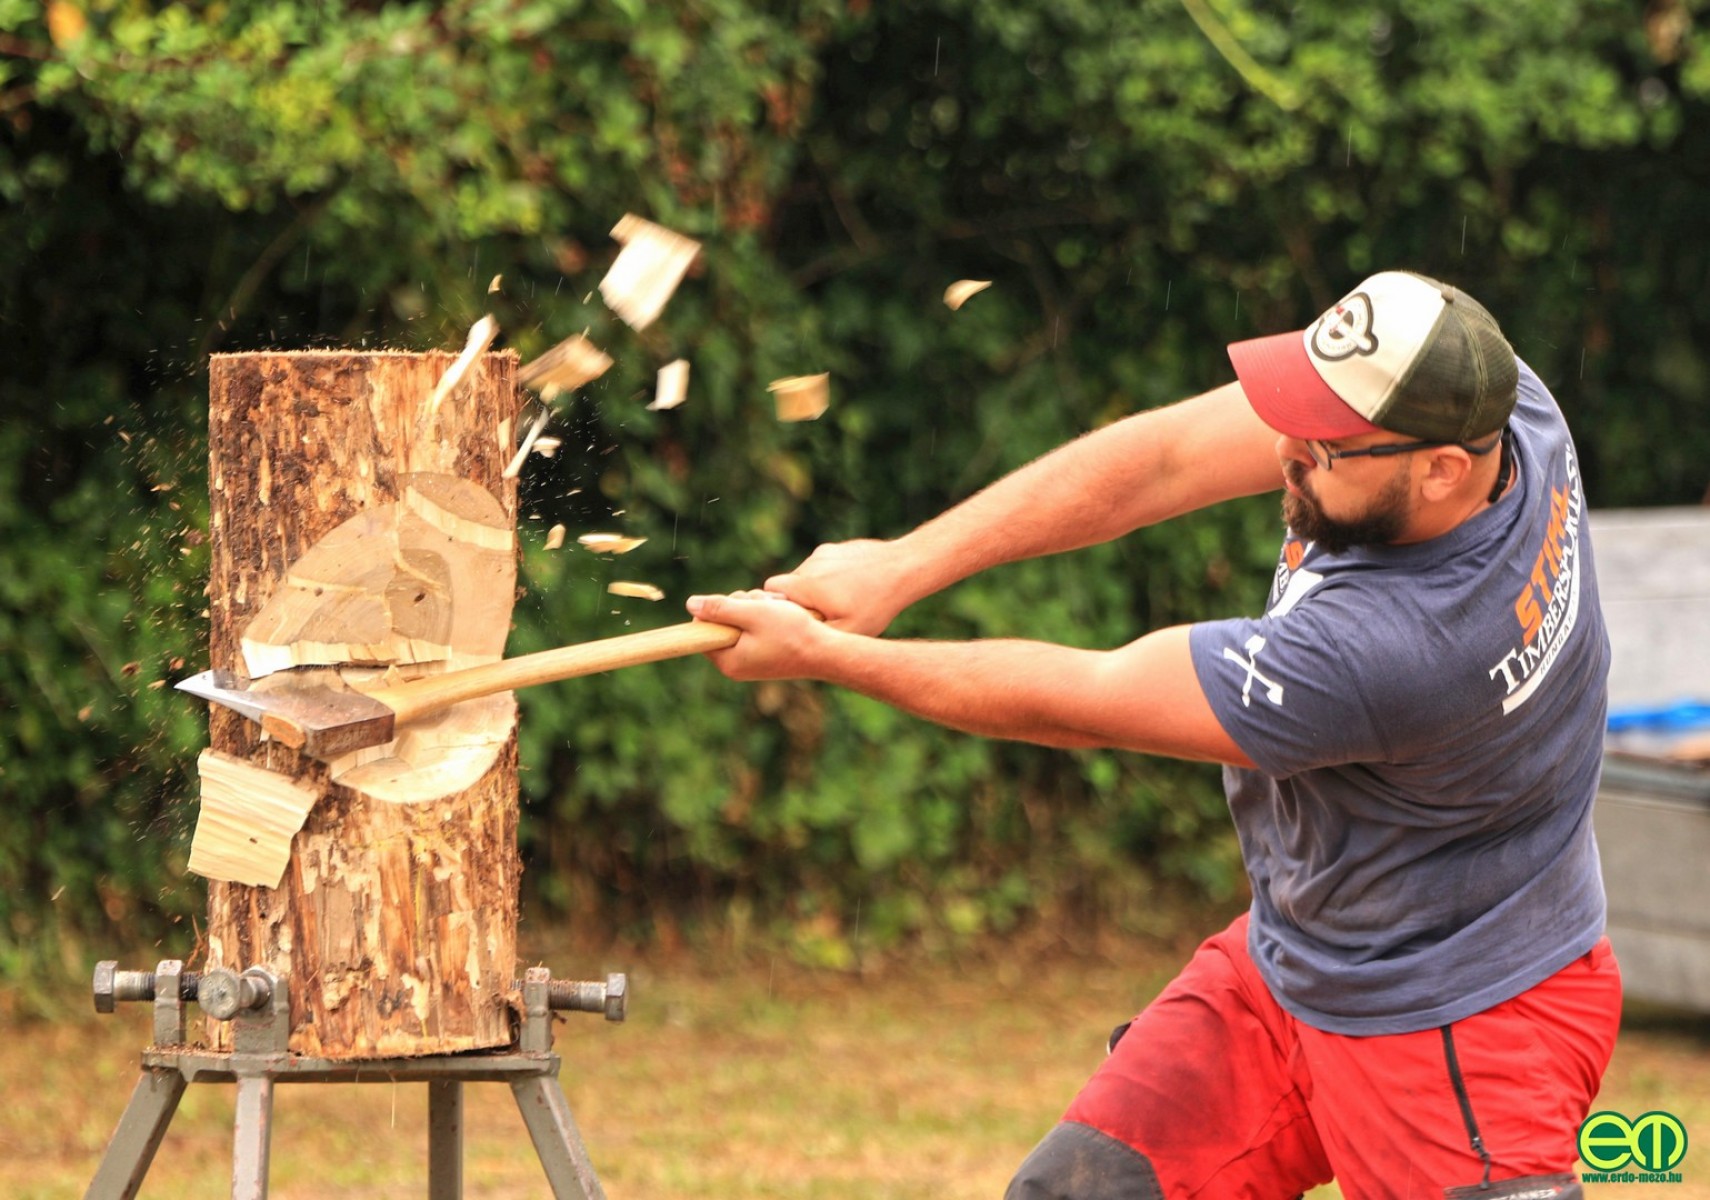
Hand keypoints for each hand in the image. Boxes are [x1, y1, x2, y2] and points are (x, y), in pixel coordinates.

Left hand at [686, 590, 830, 681]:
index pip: (702, 630)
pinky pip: (754, 629)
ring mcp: (750, 660)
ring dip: (755, 607)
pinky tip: (781, 613)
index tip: (739, 602)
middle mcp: (735, 665)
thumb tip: (690, 604)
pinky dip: (765, 616)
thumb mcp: (753, 614)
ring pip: (739, 622)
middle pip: (721, 624)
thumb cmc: (792, 633)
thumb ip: (720, 609)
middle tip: (763, 604)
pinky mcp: (763, 655)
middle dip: (740, 605)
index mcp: (728, 661)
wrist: (826, 652)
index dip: (716, 609)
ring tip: (777, 608)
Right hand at [763, 538, 916, 636]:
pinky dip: (831, 578)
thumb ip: (814, 633)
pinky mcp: (838, 548)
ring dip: (815, 589)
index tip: (793, 618)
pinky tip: (852, 587)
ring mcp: (824, 553)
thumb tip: (790, 633)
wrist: (904, 568)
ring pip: (806, 574)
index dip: (776, 606)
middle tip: (818, 614)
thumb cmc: (876, 604)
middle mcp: (810, 565)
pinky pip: (824, 565)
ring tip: (841, 602)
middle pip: (787, 583)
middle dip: (796, 599)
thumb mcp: (847, 631)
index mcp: (806, 584)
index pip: (769, 591)